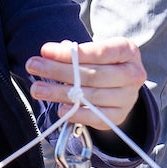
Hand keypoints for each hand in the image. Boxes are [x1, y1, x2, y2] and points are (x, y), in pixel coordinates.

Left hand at [24, 38, 144, 128]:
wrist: (120, 84)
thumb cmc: (102, 62)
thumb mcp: (92, 51)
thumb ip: (73, 51)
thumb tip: (49, 52)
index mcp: (128, 51)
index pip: (98, 52)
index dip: (70, 53)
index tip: (45, 51)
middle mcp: (133, 74)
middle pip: (92, 75)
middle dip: (59, 71)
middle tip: (33, 67)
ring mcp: (128, 97)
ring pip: (90, 96)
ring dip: (60, 93)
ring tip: (38, 89)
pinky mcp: (119, 116)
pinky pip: (96, 116)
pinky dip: (76, 113)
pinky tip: (59, 109)